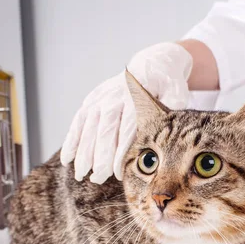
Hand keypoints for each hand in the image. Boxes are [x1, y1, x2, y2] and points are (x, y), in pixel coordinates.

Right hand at [60, 42, 192, 182]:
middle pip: (104, 130)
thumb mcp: (176, 94)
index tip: (116, 173)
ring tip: (80, 175)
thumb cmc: (167, 86)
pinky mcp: (92, 99)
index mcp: (136, 98)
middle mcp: (114, 97)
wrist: (153, 64)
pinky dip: (72, 139)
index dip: (120, 152)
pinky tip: (68, 159)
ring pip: (88, 127)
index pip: (126, 129)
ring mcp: (100, 98)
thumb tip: (169, 132)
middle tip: (97, 179)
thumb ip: (172, 112)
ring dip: (82, 152)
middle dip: (99, 157)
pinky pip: (78, 121)